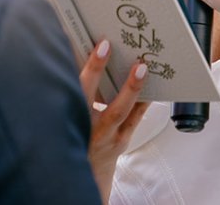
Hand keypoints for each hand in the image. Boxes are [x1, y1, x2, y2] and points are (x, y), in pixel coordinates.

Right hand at [79, 40, 148, 202]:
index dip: (83, 67)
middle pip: (88, 95)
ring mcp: (105, 136)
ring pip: (118, 111)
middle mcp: (86, 127)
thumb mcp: (69, 114)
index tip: (95, 46)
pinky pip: (134, 120)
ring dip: (130, 88)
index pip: (73, 88)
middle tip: (107, 46)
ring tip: (140, 67)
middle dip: (96, 70)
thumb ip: (74, 90)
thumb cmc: (76, 133)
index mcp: (70, 116)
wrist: (85, 173)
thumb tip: (77, 51)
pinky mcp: (120, 142)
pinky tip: (151, 88)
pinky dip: (142, 103)